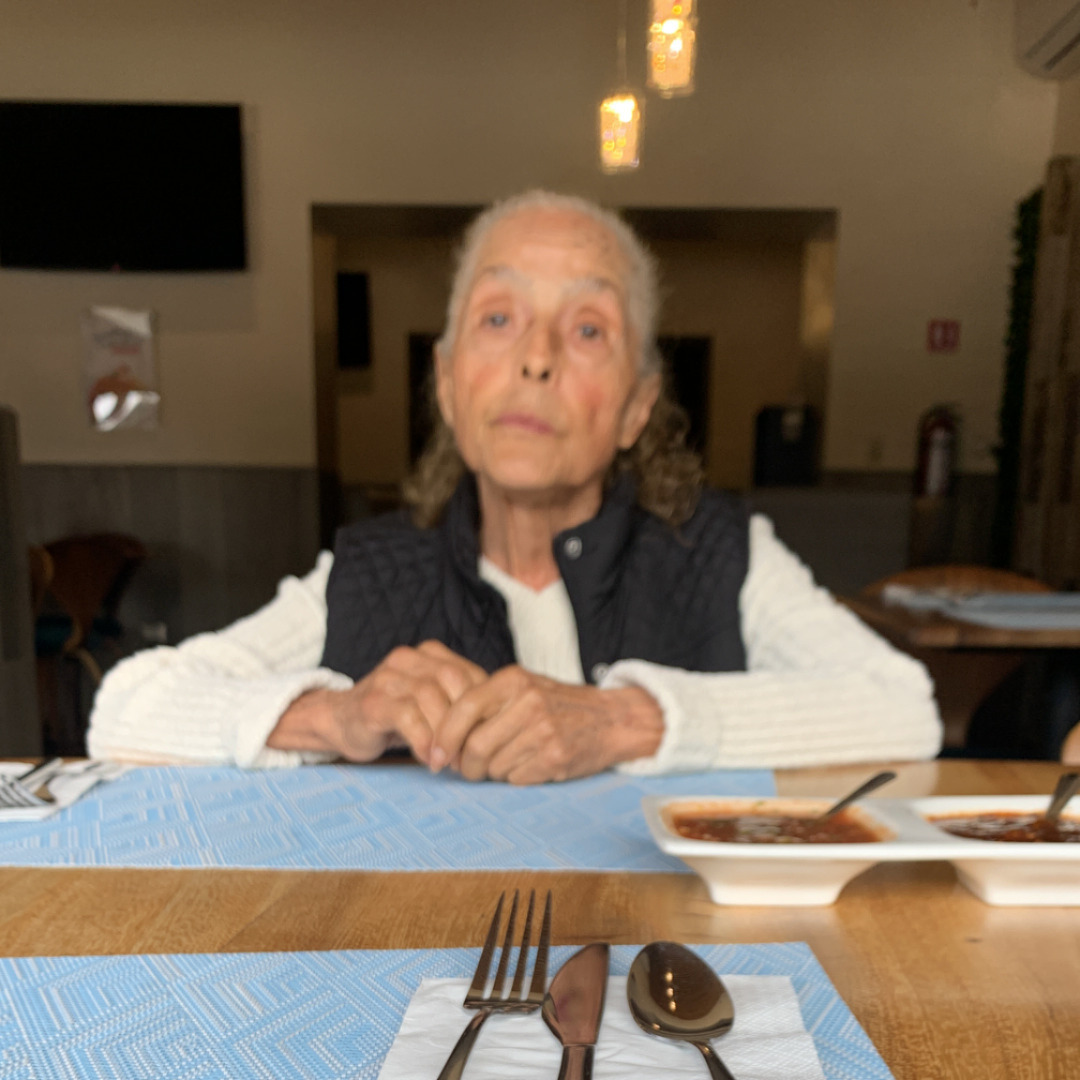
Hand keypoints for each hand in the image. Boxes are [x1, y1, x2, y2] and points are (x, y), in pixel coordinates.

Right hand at [268, 641, 487, 762]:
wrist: (339, 722)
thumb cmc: (395, 717)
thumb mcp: (432, 705)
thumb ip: (459, 704)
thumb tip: (499, 726)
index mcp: (430, 654)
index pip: (471, 674)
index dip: (484, 709)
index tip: (488, 740)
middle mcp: (410, 659)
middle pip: (455, 681)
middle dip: (468, 722)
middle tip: (472, 755)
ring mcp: (388, 677)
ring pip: (432, 698)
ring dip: (446, 735)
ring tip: (451, 762)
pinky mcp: (373, 701)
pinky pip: (407, 716)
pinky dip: (423, 741)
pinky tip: (428, 760)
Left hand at [428, 665, 663, 783]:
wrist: (612, 719)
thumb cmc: (560, 706)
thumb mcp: (524, 689)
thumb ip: (487, 704)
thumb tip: (443, 738)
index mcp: (514, 680)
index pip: (464, 707)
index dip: (443, 736)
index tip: (436, 756)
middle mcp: (528, 702)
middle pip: (475, 745)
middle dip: (466, 765)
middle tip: (469, 770)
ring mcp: (544, 730)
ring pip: (494, 766)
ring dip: (494, 772)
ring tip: (511, 760)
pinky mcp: (555, 756)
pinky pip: (516, 778)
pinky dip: (515, 778)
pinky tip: (530, 765)